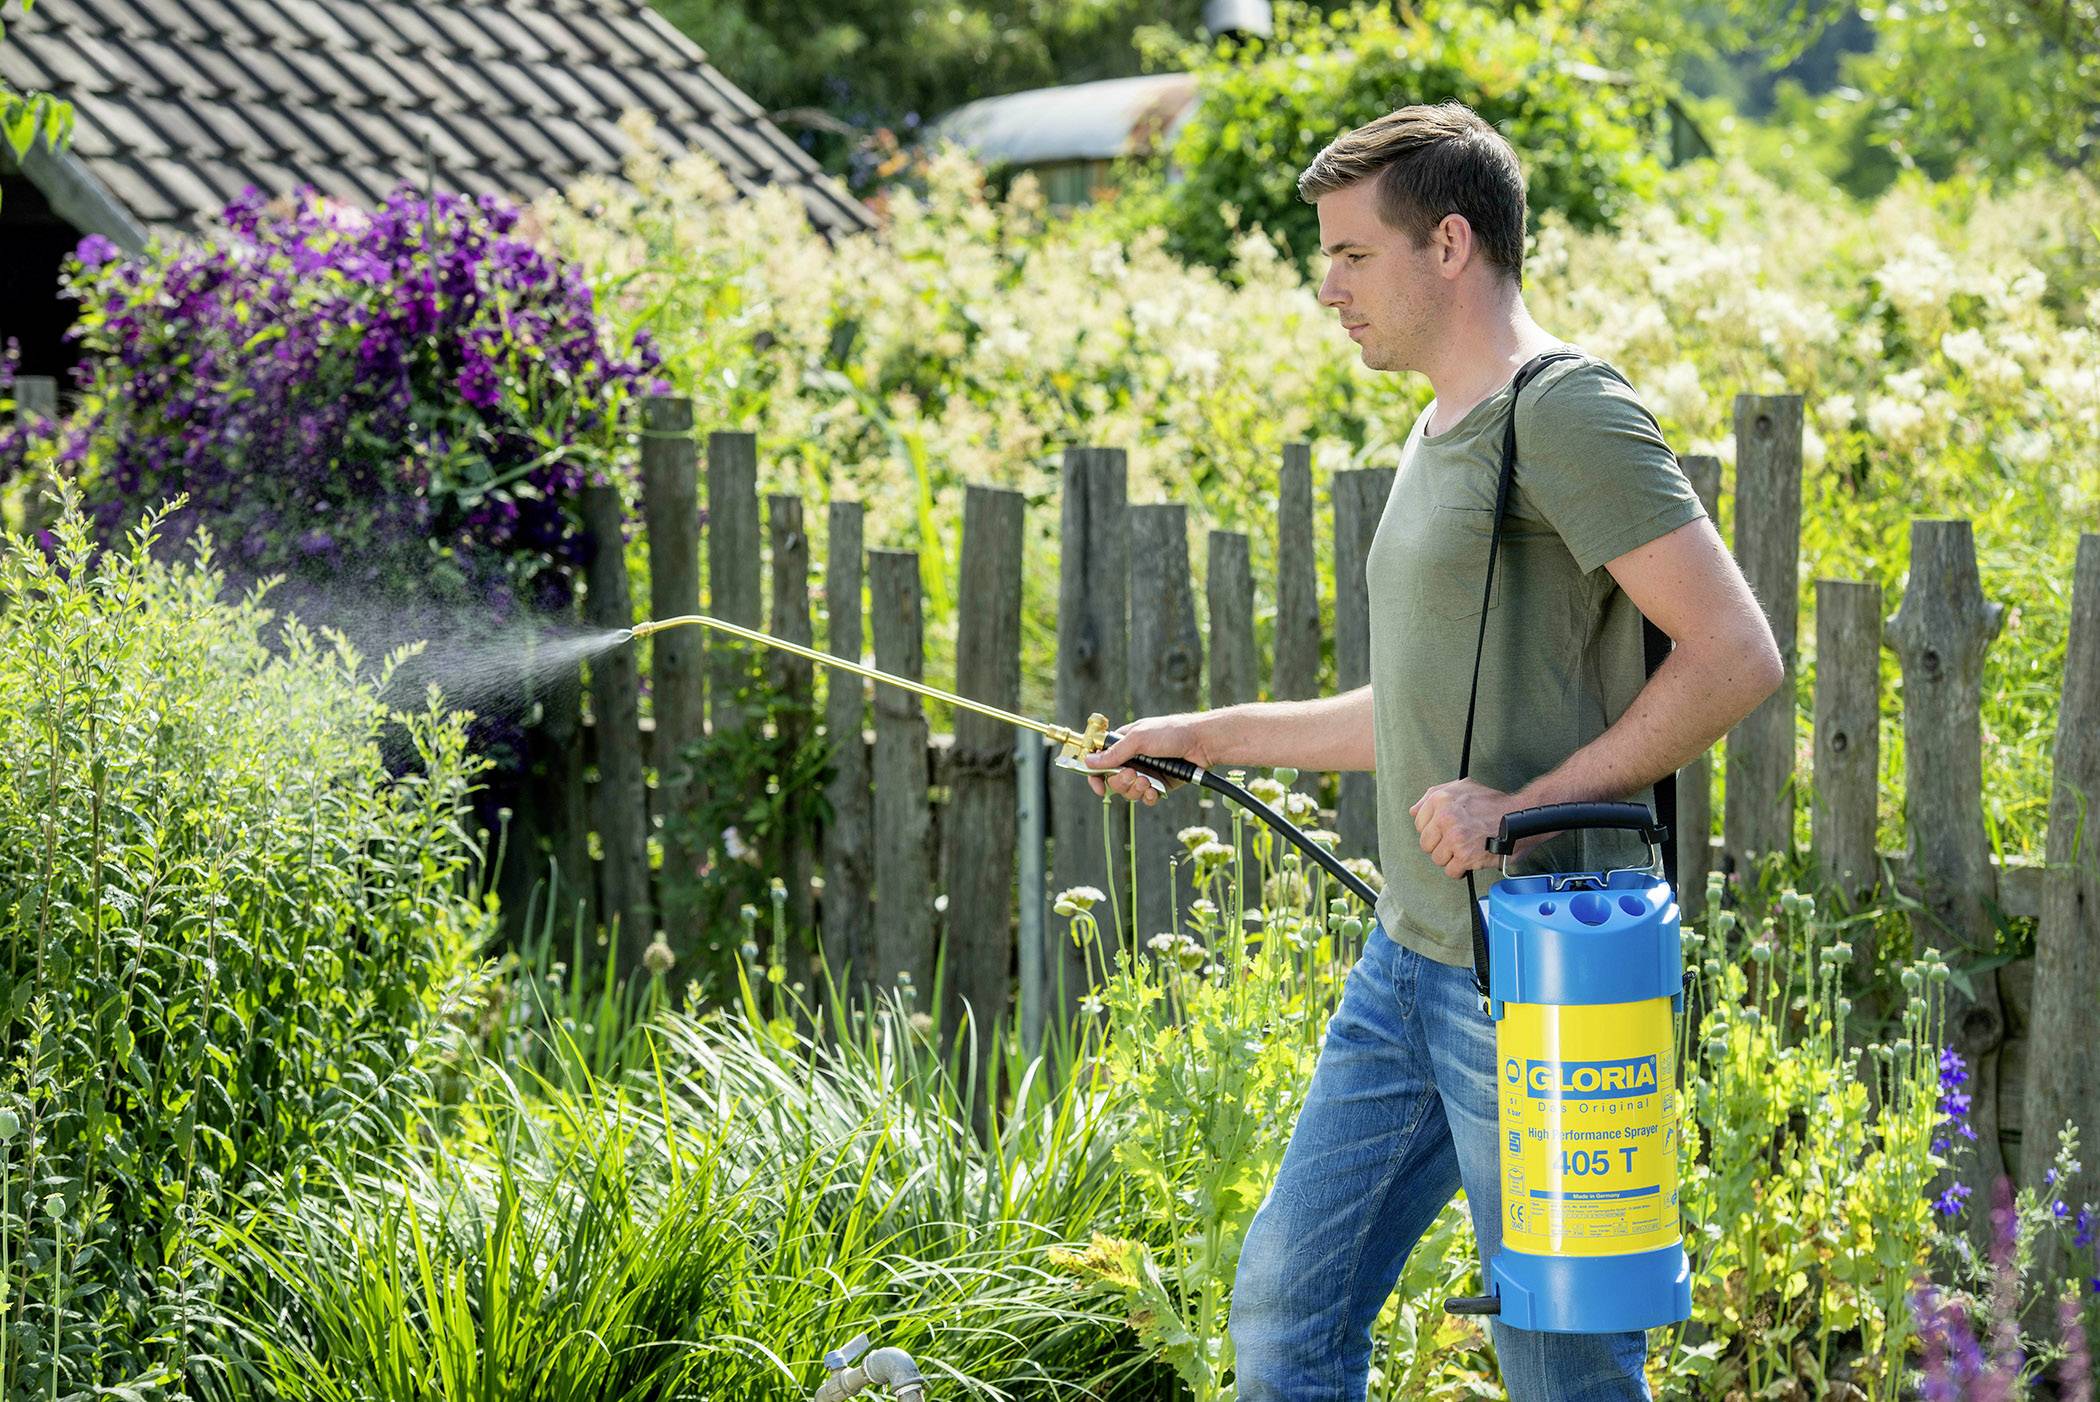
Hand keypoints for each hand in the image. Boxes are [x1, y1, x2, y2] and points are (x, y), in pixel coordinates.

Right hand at [1083, 712, 1216, 804]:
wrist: (1202, 743)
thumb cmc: (1171, 733)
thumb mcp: (1139, 739)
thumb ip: (1114, 753)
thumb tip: (1089, 761)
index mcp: (1123, 743)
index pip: (1100, 761)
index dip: (1095, 775)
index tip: (1098, 786)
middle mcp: (1133, 759)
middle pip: (1113, 781)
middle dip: (1121, 782)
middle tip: (1134, 775)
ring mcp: (1146, 772)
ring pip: (1129, 792)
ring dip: (1136, 790)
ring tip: (1149, 782)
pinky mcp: (1160, 784)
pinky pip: (1146, 798)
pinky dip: (1149, 797)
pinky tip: (1156, 790)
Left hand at [1409, 778, 1535, 877]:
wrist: (1520, 817)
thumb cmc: (1493, 804)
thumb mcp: (1462, 787)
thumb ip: (1433, 796)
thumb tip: (1414, 811)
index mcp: (1441, 799)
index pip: (1418, 824)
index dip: (1433, 830)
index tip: (1445, 831)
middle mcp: (1445, 817)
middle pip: (1426, 843)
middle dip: (1440, 845)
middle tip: (1456, 842)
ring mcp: (1455, 838)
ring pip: (1437, 859)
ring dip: (1451, 858)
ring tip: (1465, 849)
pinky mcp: (1465, 856)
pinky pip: (1451, 871)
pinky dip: (1460, 870)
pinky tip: (1470, 860)